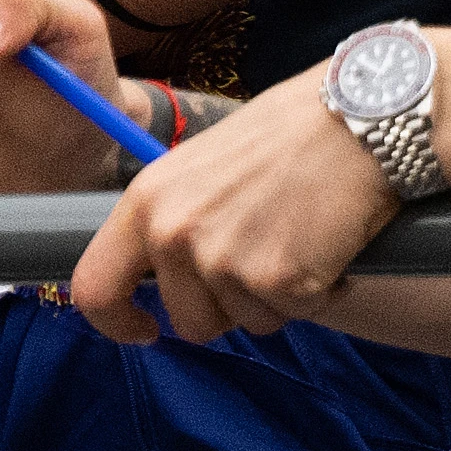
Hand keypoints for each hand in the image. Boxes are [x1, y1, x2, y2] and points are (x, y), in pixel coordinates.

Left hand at [71, 73, 398, 341]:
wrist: (357, 120)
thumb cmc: (285, 139)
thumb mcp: (196, 171)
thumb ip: (173, 220)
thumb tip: (162, 273)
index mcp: (144, 203)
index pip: (93, 287)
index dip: (115, 322)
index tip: (143, 330)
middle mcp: (173, 234)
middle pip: (187, 320)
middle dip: (227, 309)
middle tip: (264, 262)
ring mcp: (223, 260)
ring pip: (245, 322)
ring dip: (276, 298)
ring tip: (299, 240)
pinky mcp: (277, 280)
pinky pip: (295, 315)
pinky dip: (318, 293)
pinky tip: (328, 246)